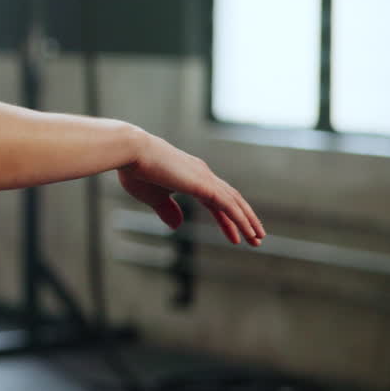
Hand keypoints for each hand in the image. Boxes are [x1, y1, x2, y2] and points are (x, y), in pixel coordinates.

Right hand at [117, 129, 265, 246]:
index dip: (225, 219)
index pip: (215, 200)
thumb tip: (177, 226)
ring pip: (234, 202)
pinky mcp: (204, 185)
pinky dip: (241, 219)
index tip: (235, 235)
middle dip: (244, 220)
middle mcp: (202, 174)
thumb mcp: (153, 197)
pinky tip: (249, 231)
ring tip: (258, 239)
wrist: (132, 151)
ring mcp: (205, 178)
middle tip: (256, 238)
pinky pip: (229, 205)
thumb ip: (167, 210)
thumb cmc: (136, 171)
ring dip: (248, 221)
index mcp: (190, 175)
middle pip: (230, 200)